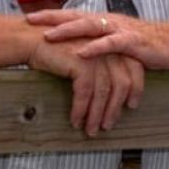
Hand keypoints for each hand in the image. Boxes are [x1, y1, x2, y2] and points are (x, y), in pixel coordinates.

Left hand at [27, 9, 168, 69]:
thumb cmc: (147, 45)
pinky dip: (95, 47)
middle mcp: (111, 22)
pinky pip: (111, 43)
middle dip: (52, 18)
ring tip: (49, 35)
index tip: (29, 17)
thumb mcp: (120, 41)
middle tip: (30, 21)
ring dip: (69, 30)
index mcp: (105, 22)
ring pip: (91, 27)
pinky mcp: (134, 42)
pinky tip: (81, 52)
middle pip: (77, 16)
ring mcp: (122, 30)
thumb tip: (80, 49)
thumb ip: (101, 42)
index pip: (74, 15)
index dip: (52, 16)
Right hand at [27, 37, 144, 135]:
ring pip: (104, 92)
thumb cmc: (58, 49)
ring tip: (91, 129)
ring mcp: (97, 56)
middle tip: (107, 125)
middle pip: (122, 85)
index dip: (136, 90)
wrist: (32, 38)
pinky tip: (76, 120)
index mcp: (115, 46)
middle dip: (114, 109)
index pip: (135, 70)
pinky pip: (86, 93)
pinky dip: (81, 109)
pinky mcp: (82, 63)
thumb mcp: (88, 57)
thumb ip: (103, 69)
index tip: (132, 106)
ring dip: (97, 115)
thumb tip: (111, 95)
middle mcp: (110, 50)